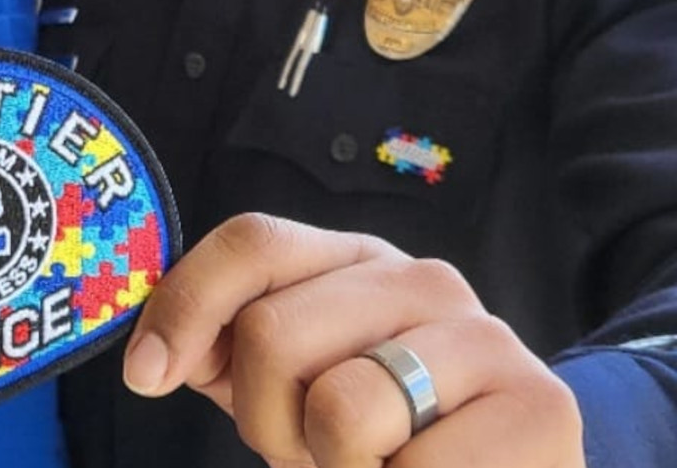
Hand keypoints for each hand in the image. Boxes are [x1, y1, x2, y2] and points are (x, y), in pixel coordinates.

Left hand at [122, 213, 583, 466]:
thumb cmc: (381, 432)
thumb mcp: (293, 383)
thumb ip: (223, 349)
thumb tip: (146, 359)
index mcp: (352, 260)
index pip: (254, 242)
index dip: (185, 303)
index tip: (146, 376)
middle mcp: (420, 276)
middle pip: (272, 331)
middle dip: (267, 422)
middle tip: (314, 449)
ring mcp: (483, 335)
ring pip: (339, 409)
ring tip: (374, 467)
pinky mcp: (541, 407)